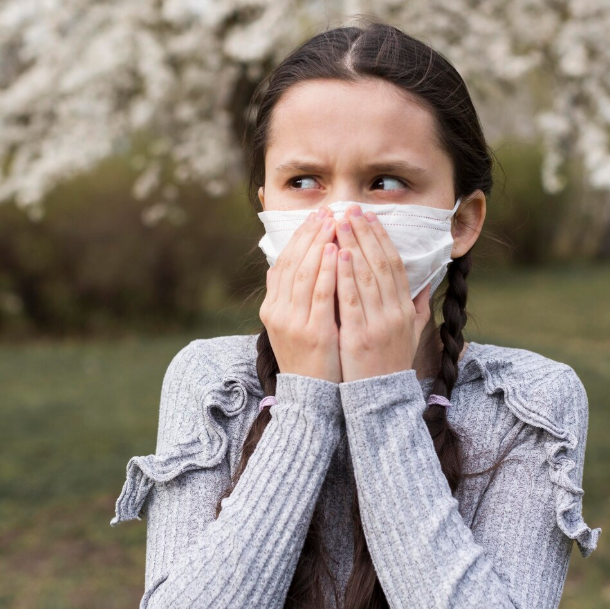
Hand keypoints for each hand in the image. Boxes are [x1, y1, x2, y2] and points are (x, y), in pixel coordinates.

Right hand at [260, 206, 342, 382]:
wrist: (310, 397)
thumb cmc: (308, 359)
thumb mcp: (290, 327)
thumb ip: (287, 298)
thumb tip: (281, 268)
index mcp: (272, 309)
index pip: (283, 264)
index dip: (299, 238)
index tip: (314, 217)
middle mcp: (278, 313)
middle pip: (292, 264)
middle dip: (310, 235)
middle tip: (326, 211)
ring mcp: (294, 323)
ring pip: (304, 274)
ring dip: (319, 244)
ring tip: (332, 222)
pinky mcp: (313, 332)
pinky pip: (320, 294)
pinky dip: (328, 270)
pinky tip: (337, 251)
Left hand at [335, 204, 432, 381]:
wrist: (381, 401)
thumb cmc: (390, 365)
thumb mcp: (412, 334)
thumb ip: (419, 307)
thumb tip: (426, 284)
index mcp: (406, 309)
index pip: (394, 265)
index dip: (382, 238)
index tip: (370, 217)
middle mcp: (395, 313)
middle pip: (380, 264)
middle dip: (365, 233)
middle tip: (351, 209)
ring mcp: (378, 325)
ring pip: (366, 277)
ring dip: (353, 246)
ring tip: (340, 222)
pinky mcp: (359, 337)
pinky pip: (352, 301)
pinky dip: (346, 276)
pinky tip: (339, 255)